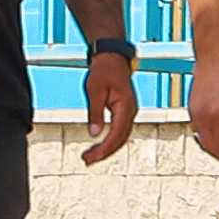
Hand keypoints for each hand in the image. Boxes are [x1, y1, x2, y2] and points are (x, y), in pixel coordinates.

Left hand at [73, 47, 136, 166]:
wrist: (112, 57)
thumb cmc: (103, 71)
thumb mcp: (94, 90)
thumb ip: (95, 113)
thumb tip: (94, 134)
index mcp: (126, 107)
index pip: (117, 134)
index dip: (104, 148)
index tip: (91, 156)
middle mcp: (131, 112)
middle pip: (120, 140)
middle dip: (104, 152)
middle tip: (86, 160)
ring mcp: (129, 113)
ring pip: (120, 137)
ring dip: (106, 149)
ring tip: (89, 157)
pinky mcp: (124, 112)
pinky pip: (119, 131)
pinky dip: (109, 140)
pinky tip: (98, 146)